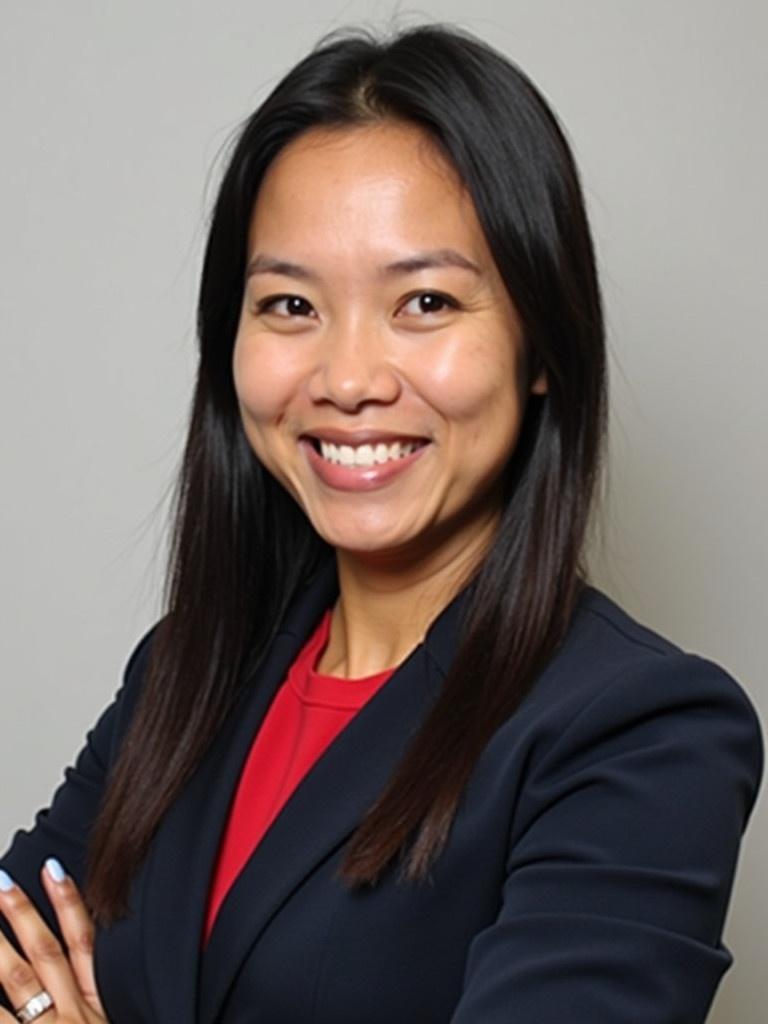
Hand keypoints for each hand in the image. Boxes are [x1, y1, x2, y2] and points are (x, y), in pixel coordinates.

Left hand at [0, 860, 106, 1021]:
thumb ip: (92, 1004)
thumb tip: (75, 980)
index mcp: (98, 1009)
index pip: (85, 944)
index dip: (69, 903)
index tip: (53, 870)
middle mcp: (73, 1015)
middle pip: (46, 952)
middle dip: (23, 913)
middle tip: (3, 882)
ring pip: (18, 979)